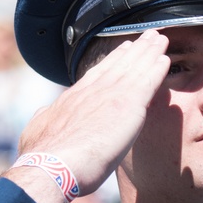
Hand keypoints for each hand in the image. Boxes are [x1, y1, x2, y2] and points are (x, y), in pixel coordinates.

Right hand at [5, 30, 169, 202]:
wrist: (54, 166)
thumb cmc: (44, 157)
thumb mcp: (37, 130)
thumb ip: (45, 118)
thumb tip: (43, 112)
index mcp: (73, 98)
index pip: (98, 73)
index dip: (113, 60)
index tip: (124, 49)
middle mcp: (92, 91)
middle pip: (119, 64)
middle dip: (135, 50)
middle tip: (148, 36)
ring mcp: (110, 95)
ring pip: (135, 68)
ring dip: (149, 53)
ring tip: (160, 40)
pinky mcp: (128, 105)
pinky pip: (147, 82)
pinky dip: (156, 70)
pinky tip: (165, 60)